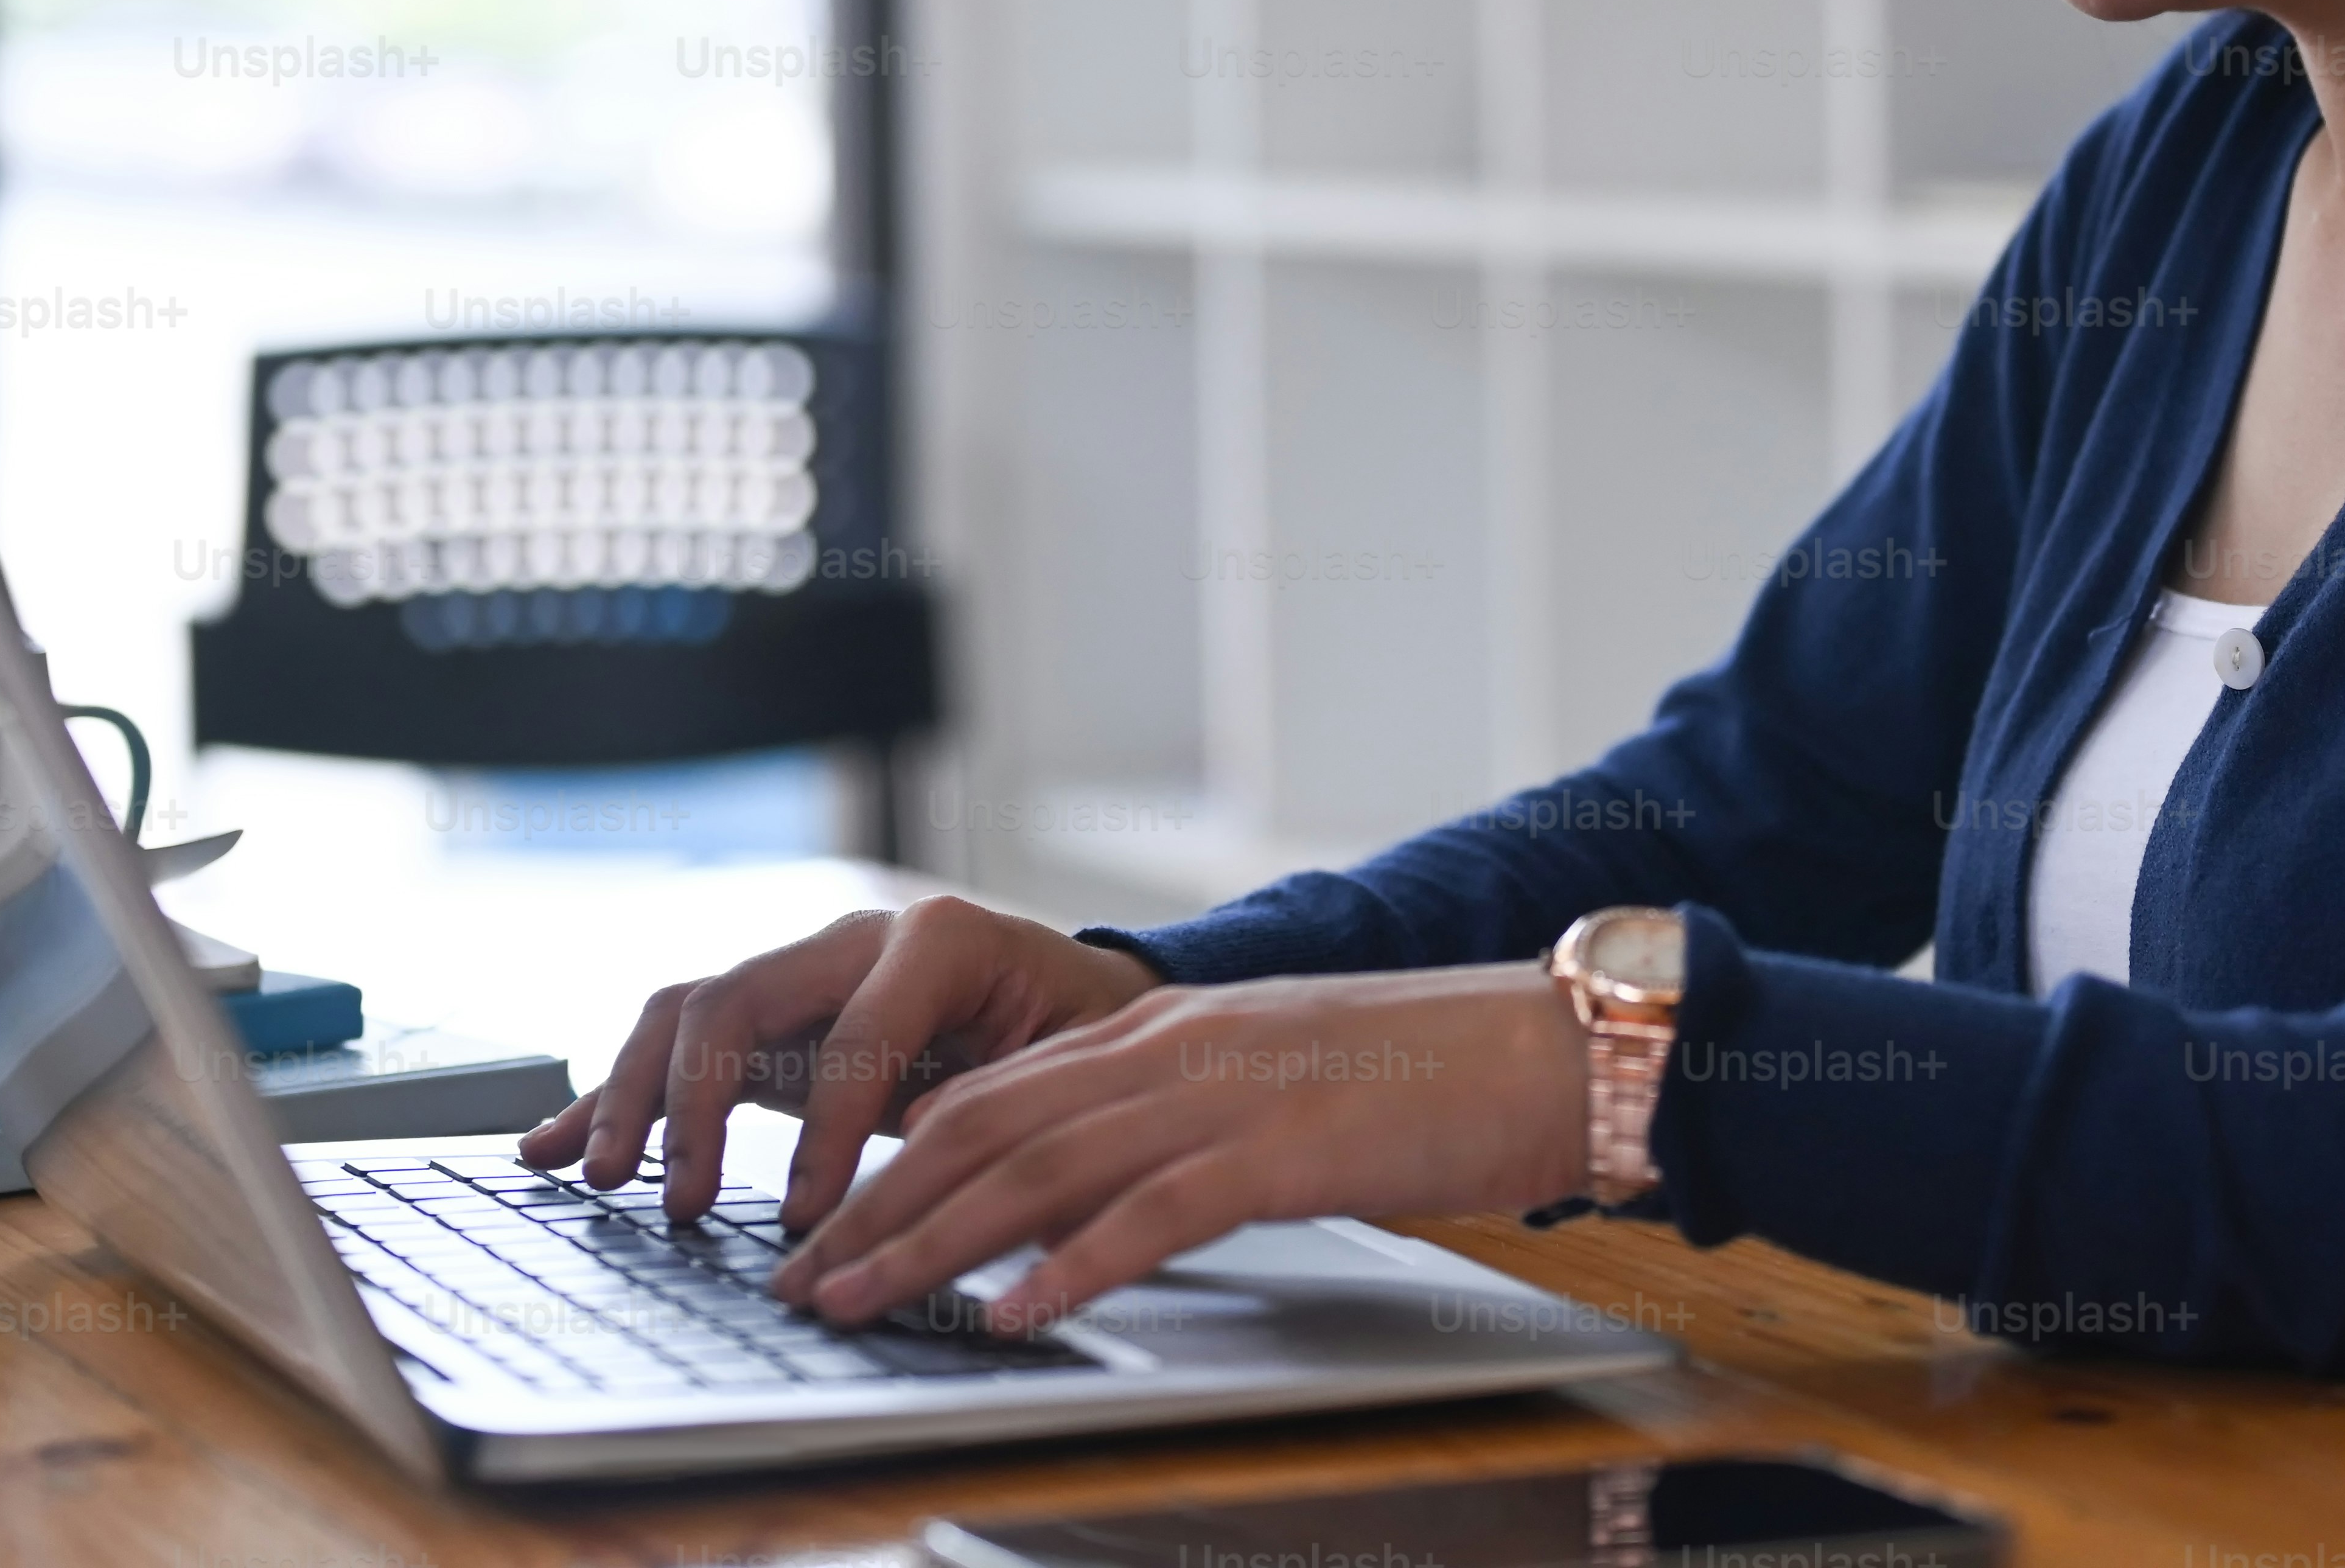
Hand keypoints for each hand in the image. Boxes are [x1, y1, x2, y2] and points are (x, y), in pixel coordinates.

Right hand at [517, 895, 1162, 1231]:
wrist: (1079, 1000)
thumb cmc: (1082, 1039)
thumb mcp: (1069, 1066)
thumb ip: (1005, 1100)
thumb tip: (934, 1155)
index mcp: (938, 941)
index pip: (855, 1035)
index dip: (827, 1130)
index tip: (808, 1218)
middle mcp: (852, 939)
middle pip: (736, 998)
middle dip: (694, 1102)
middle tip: (679, 1200)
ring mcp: (801, 973)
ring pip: (686, 1012)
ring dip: (635, 1095)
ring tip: (603, 1179)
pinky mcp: (769, 1020)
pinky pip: (674, 1046)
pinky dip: (610, 1097)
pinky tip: (549, 1147)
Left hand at [769, 964, 1588, 1334]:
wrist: (1545, 1044)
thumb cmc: (1418, 1078)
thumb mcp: (1265, 1086)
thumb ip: (1173, 1121)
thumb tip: (1084, 1195)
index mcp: (1161, 1032)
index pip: (987, 1091)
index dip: (889, 1161)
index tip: (822, 1227)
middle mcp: (1170, 1049)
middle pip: (983, 1127)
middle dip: (876, 1208)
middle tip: (799, 1281)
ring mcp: (1222, 1093)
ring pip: (1039, 1166)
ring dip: (933, 1242)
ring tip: (859, 1301)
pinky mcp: (1281, 1148)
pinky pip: (1150, 1212)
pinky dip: (1069, 1265)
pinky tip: (1011, 1312)